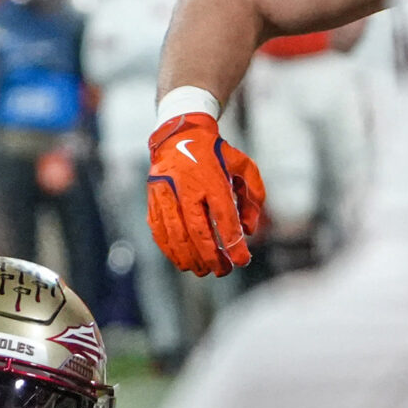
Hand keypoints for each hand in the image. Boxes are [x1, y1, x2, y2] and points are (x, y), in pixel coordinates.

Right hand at [146, 109, 265, 275]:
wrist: (179, 136)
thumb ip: (253, 196)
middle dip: (210, 257)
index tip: (241, 261)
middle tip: (222, 271)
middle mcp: (187, 188)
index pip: (224, 218)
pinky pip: (160, 230)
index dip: (233, 243)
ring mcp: (167, 194)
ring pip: (176, 234)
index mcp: (212, 179)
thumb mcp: (243, 165)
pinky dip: (170, 249)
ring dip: (189, 257)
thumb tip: (248, 230)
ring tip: (201, 271)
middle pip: (198, 231)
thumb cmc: (216, 154)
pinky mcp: (154, 199)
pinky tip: (181, 260)